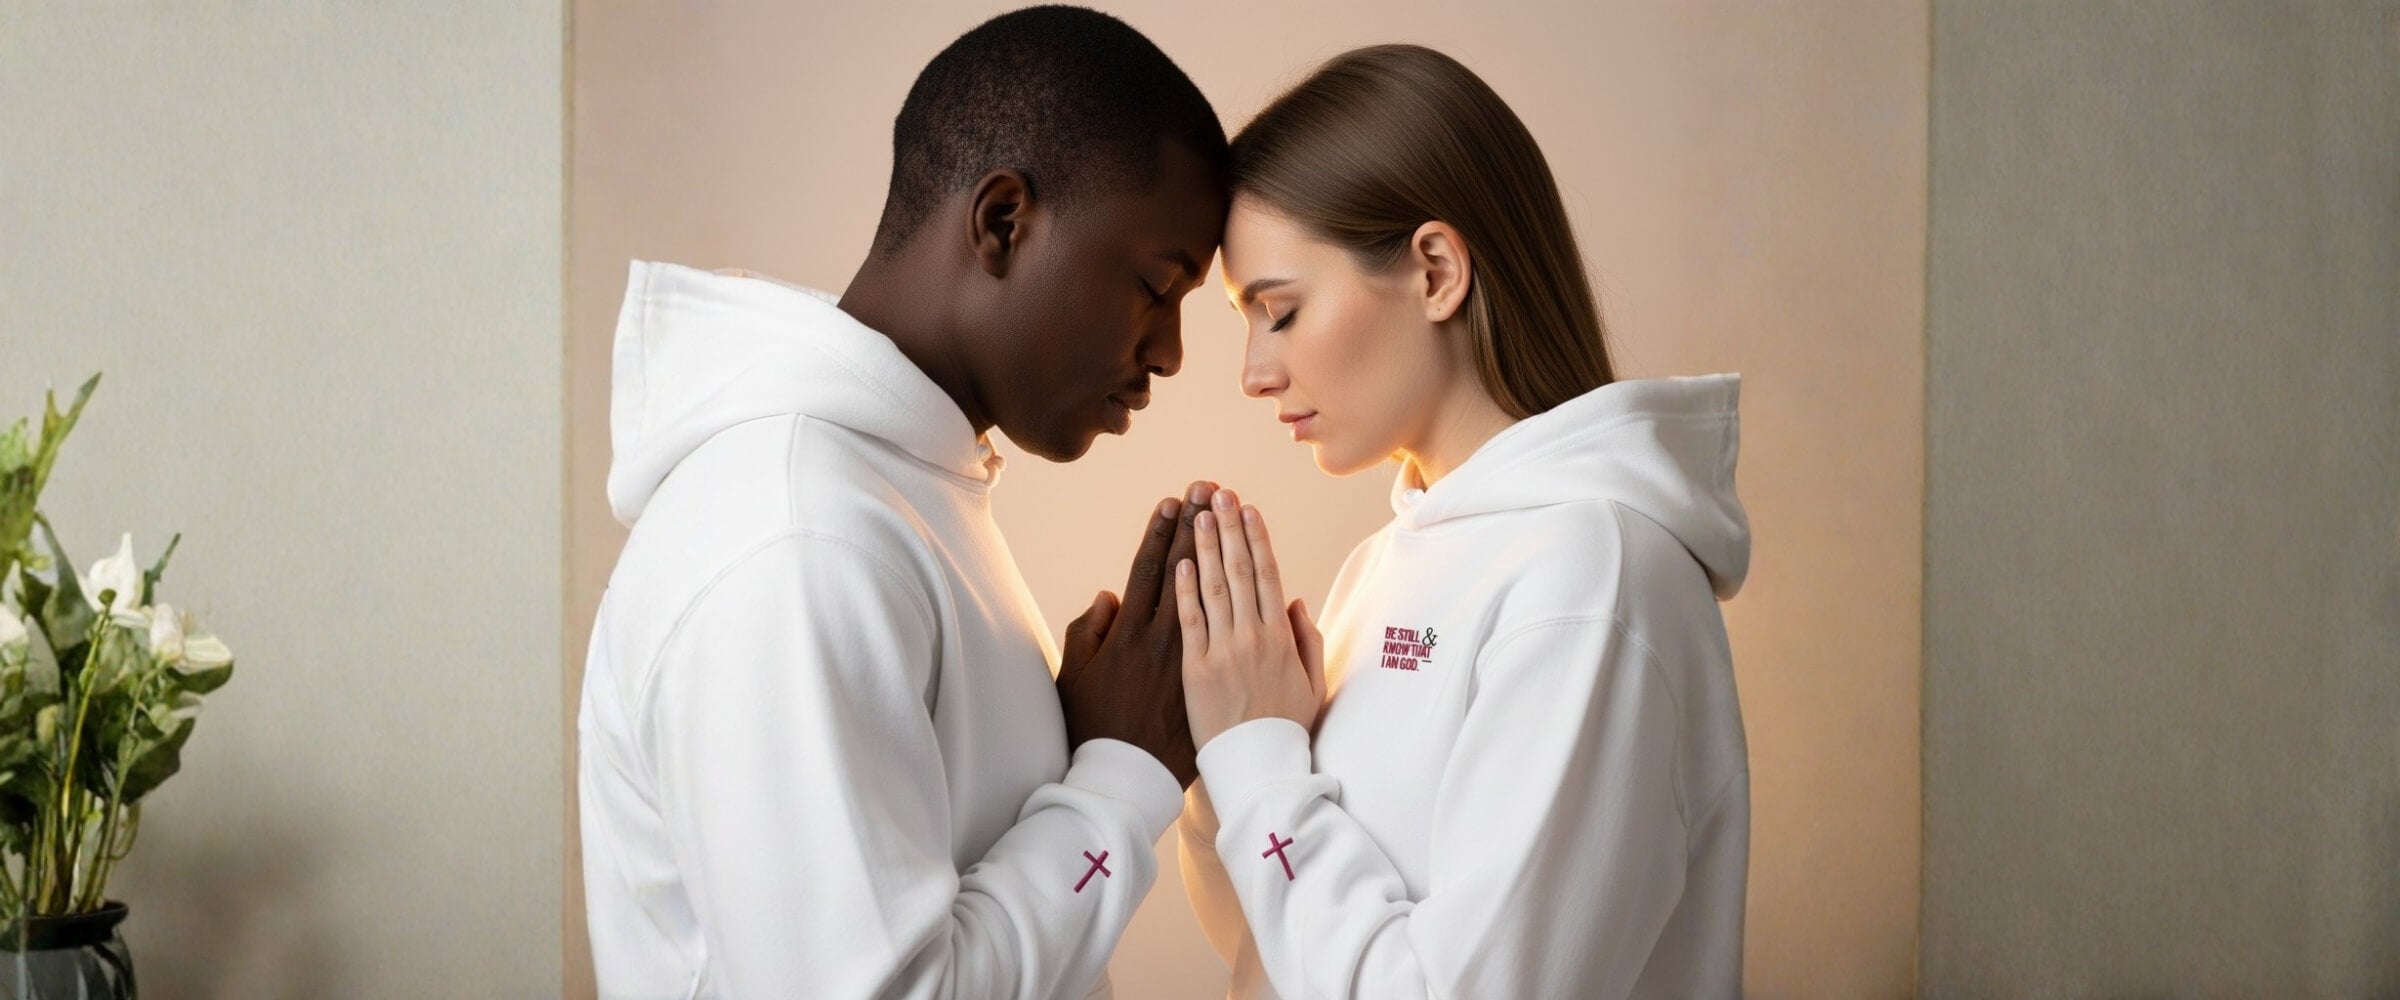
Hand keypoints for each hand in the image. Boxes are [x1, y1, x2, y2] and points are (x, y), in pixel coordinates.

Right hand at [1056, 480, 1216, 787]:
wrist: (1128, 777)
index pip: (1150, 568)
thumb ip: (1089, 631)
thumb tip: (1109, 597)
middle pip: (1189, 569)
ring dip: (1225, 546)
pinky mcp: (1214, 676)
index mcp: (1128, 633)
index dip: (1163, 532)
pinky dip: (1240, 600)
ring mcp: (1195, 656)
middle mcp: (1163, 638)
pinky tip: (1247, 570)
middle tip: (1210, 488)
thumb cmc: (1095, 727)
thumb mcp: (1075, 675)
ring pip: (1216, 590)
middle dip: (1201, 525)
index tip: (1173, 501)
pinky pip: (1232, 630)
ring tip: (1231, 511)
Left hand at [1175, 488, 1326, 750]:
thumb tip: (1296, 602)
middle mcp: (1253, 637)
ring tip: (1195, 512)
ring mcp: (1223, 651)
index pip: (1267, 574)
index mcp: (1280, 638)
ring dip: (1203, 546)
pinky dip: (1184, 588)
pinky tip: (1179, 560)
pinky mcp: (1195, 669)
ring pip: (1212, 587)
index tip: (1248, 509)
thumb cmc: (1284, 729)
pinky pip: (1188, 620)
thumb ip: (1306, 640)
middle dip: (1228, 528)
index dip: (1256, 538)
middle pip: (1239, 570)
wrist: (1257, 769)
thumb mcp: (1311, 684)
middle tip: (1217, 493)